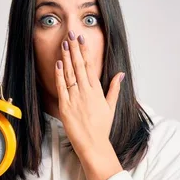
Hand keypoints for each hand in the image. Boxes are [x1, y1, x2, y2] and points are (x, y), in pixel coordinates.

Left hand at [55, 30, 124, 156]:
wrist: (93, 144)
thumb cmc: (102, 127)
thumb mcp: (111, 106)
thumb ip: (114, 89)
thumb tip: (121, 74)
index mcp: (96, 91)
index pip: (90, 66)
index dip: (84, 51)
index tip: (81, 40)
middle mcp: (85, 92)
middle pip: (78, 66)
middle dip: (74, 49)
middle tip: (70, 35)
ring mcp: (75, 98)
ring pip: (69, 74)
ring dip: (66, 58)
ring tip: (64, 44)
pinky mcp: (65, 106)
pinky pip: (61, 87)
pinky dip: (59, 75)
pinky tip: (58, 63)